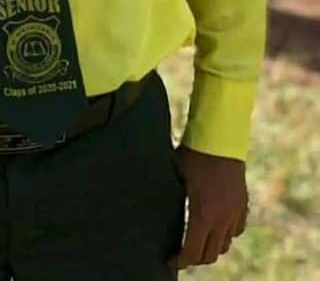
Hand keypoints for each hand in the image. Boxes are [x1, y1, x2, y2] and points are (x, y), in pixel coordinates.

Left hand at [169, 146, 247, 270]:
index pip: (192, 252)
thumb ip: (172, 198)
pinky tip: (216, 228)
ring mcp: (235, 213)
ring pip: (225, 245)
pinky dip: (227, 234)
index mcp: (202, 216)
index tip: (170, 261)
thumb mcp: (175, 177)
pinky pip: (237, 230)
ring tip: (198, 242)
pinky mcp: (243, 205)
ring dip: (211, 248)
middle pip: (210, 254)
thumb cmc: (192, 155)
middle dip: (194, 258)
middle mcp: (221, 220)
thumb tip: (156, 208)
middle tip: (182, 254)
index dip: (180, 261)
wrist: (220, 139)